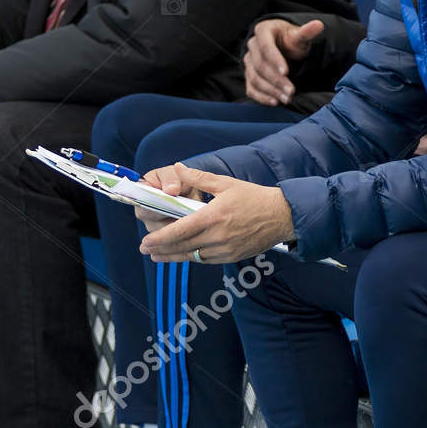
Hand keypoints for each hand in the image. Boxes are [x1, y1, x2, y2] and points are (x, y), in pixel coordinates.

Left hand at [138, 163, 293, 262]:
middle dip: (160, 249)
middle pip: (182, 247)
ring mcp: (225, 249)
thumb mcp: (225, 183)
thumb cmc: (254, 197)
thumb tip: (178, 167)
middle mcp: (218, 236)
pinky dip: (192, 257)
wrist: (281, 216)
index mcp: (213, 216)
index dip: (160, 239)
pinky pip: (206, 260)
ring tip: (158, 257)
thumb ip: (198, 178)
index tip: (146, 241)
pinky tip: (184, 254)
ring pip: (193, 256)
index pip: (180, 231)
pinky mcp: (232, 257)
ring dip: (173, 257)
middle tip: (145, 249)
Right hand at [245, 18, 324, 105]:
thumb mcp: (299, 36)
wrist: (284, 47)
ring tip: (287, 98)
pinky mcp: (249, 75)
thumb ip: (307, 32)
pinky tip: (275, 102)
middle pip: (260, 65)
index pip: (265, 46)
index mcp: (263, 30)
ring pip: (255, 78)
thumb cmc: (291, 40)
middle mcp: (252, 45)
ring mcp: (249, 61)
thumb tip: (319, 24)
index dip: (275, 60)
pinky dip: (262, 97)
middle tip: (291, 90)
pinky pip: (251, 88)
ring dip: (271, 90)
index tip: (286, 72)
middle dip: (276, 80)